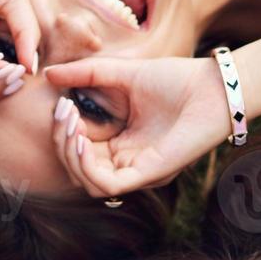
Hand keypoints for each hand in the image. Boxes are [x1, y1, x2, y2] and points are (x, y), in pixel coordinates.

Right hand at [46, 56, 227, 196]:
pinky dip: (86, 167)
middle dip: (61, 143)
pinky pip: (106, 185)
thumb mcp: (121, 73)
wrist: (212, 86)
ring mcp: (138, 171)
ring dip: (69, 154)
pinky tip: (80, 140)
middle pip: (78, 169)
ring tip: (69, 124)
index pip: (80, 150)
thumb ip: (86, 74)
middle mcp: (129, 162)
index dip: (63, 133)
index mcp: (123, 144)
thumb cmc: (176, 79)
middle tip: (62, 112)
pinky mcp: (148, 174)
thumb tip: (48, 74)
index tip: (59, 105)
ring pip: (87, 182)